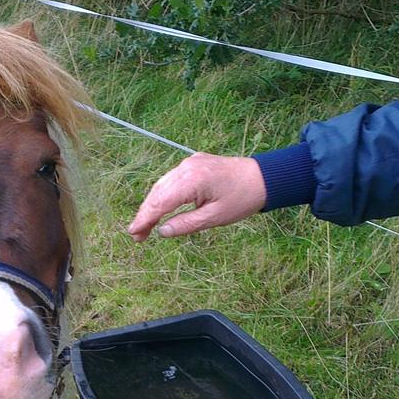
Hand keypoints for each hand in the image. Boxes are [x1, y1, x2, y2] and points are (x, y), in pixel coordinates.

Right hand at [128, 153, 266, 240]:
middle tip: (137, 235)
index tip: (134, 234)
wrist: (264, 177)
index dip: (145, 219)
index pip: (160, 202)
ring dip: (152, 204)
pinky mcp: (194, 162)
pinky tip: (160, 207)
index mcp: (192, 180)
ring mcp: (189, 162)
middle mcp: (186, 167)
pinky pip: (172, 179)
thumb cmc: (243, 199)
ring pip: (162, 184)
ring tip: (146, 225)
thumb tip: (162, 232)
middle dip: (145, 214)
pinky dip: (163, 194)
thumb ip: (186, 224)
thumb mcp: (215, 218)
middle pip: (157, 192)